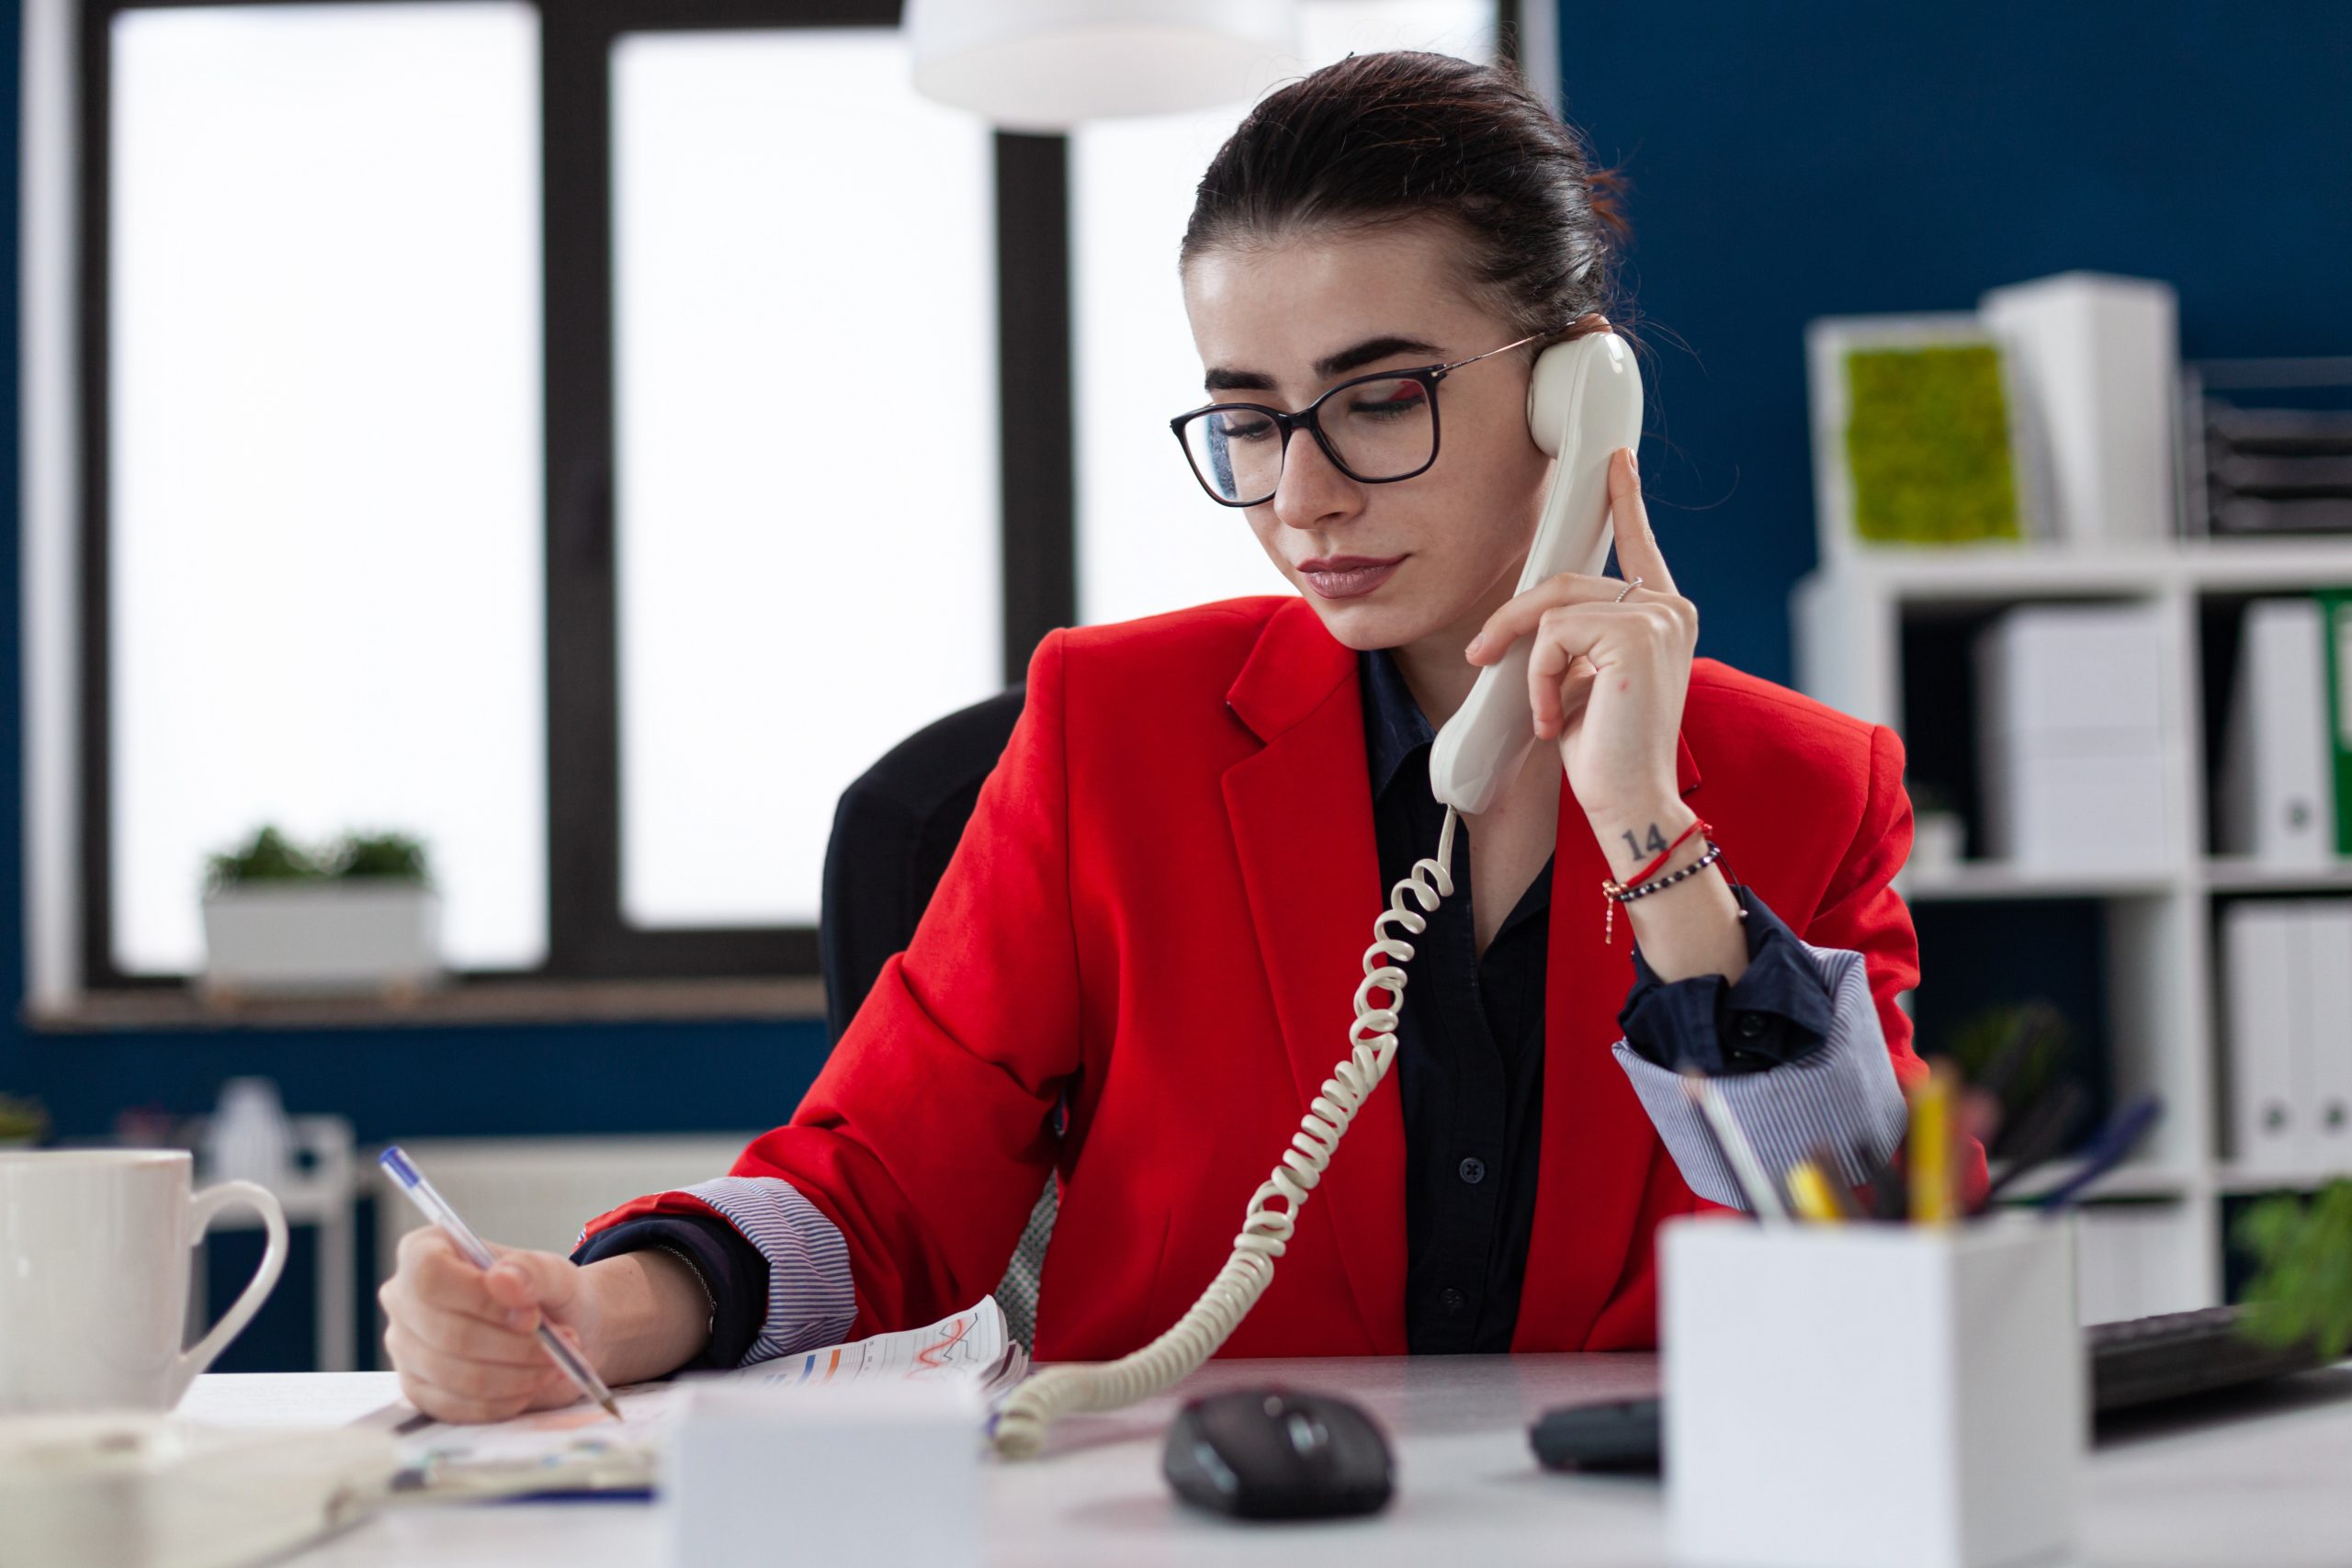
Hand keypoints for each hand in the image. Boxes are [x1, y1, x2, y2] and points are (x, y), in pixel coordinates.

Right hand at [379, 1227, 608, 1423]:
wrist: (557, 1331)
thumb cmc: (545, 1293)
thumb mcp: (552, 1272)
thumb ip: (531, 1271)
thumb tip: (502, 1280)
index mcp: (424, 1251)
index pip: (430, 1276)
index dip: (481, 1300)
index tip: (531, 1315)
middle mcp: (403, 1300)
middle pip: (445, 1332)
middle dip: (513, 1346)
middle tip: (560, 1343)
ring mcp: (404, 1349)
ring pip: (453, 1375)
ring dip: (515, 1375)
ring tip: (554, 1362)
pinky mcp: (418, 1390)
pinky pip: (455, 1407)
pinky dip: (503, 1400)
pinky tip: (531, 1384)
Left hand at [1463, 448, 1696, 837]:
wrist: (1630, 802)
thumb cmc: (1606, 754)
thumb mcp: (1584, 681)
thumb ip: (1575, 640)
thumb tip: (1533, 621)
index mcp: (1665, 616)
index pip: (1639, 547)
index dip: (1624, 501)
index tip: (1615, 463)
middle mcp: (1670, 609)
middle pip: (1564, 582)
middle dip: (1513, 618)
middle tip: (1481, 656)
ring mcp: (1657, 618)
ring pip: (1552, 608)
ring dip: (1526, 661)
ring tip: (1541, 711)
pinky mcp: (1634, 635)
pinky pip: (1551, 636)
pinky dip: (1537, 679)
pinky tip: (1553, 718)